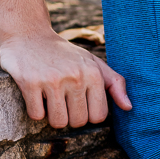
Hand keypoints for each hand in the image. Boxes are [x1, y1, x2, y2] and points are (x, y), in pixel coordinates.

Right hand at [0, 30, 131, 127]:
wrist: (30, 36)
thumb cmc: (65, 55)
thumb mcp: (93, 63)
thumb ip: (114, 83)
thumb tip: (129, 107)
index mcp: (93, 73)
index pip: (99, 116)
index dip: (88, 114)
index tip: (80, 102)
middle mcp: (75, 76)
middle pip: (79, 122)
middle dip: (70, 116)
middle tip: (63, 99)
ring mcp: (52, 80)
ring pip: (58, 122)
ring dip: (53, 116)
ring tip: (51, 99)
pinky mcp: (30, 83)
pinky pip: (37, 115)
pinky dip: (35, 110)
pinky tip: (36, 94)